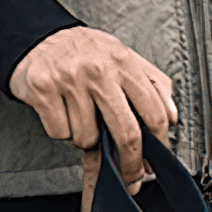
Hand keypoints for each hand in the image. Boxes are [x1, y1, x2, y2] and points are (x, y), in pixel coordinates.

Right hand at [9, 26, 176, 192]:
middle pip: (126, 132)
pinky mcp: (44, 91)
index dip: (158, 142)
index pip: (152, 110)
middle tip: (130, 175)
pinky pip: (61, 133)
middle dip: (130, 163)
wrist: (38, 36)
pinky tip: (61, 110)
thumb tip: (172, 116)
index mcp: (122, 61)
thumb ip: (151, 83)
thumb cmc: (84, 50)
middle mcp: (98, 70)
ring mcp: (70, 80)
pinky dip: (61, 130)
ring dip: (84, 136)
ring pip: (87, 138)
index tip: (156, 159)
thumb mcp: (122, 56)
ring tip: (80, 113)